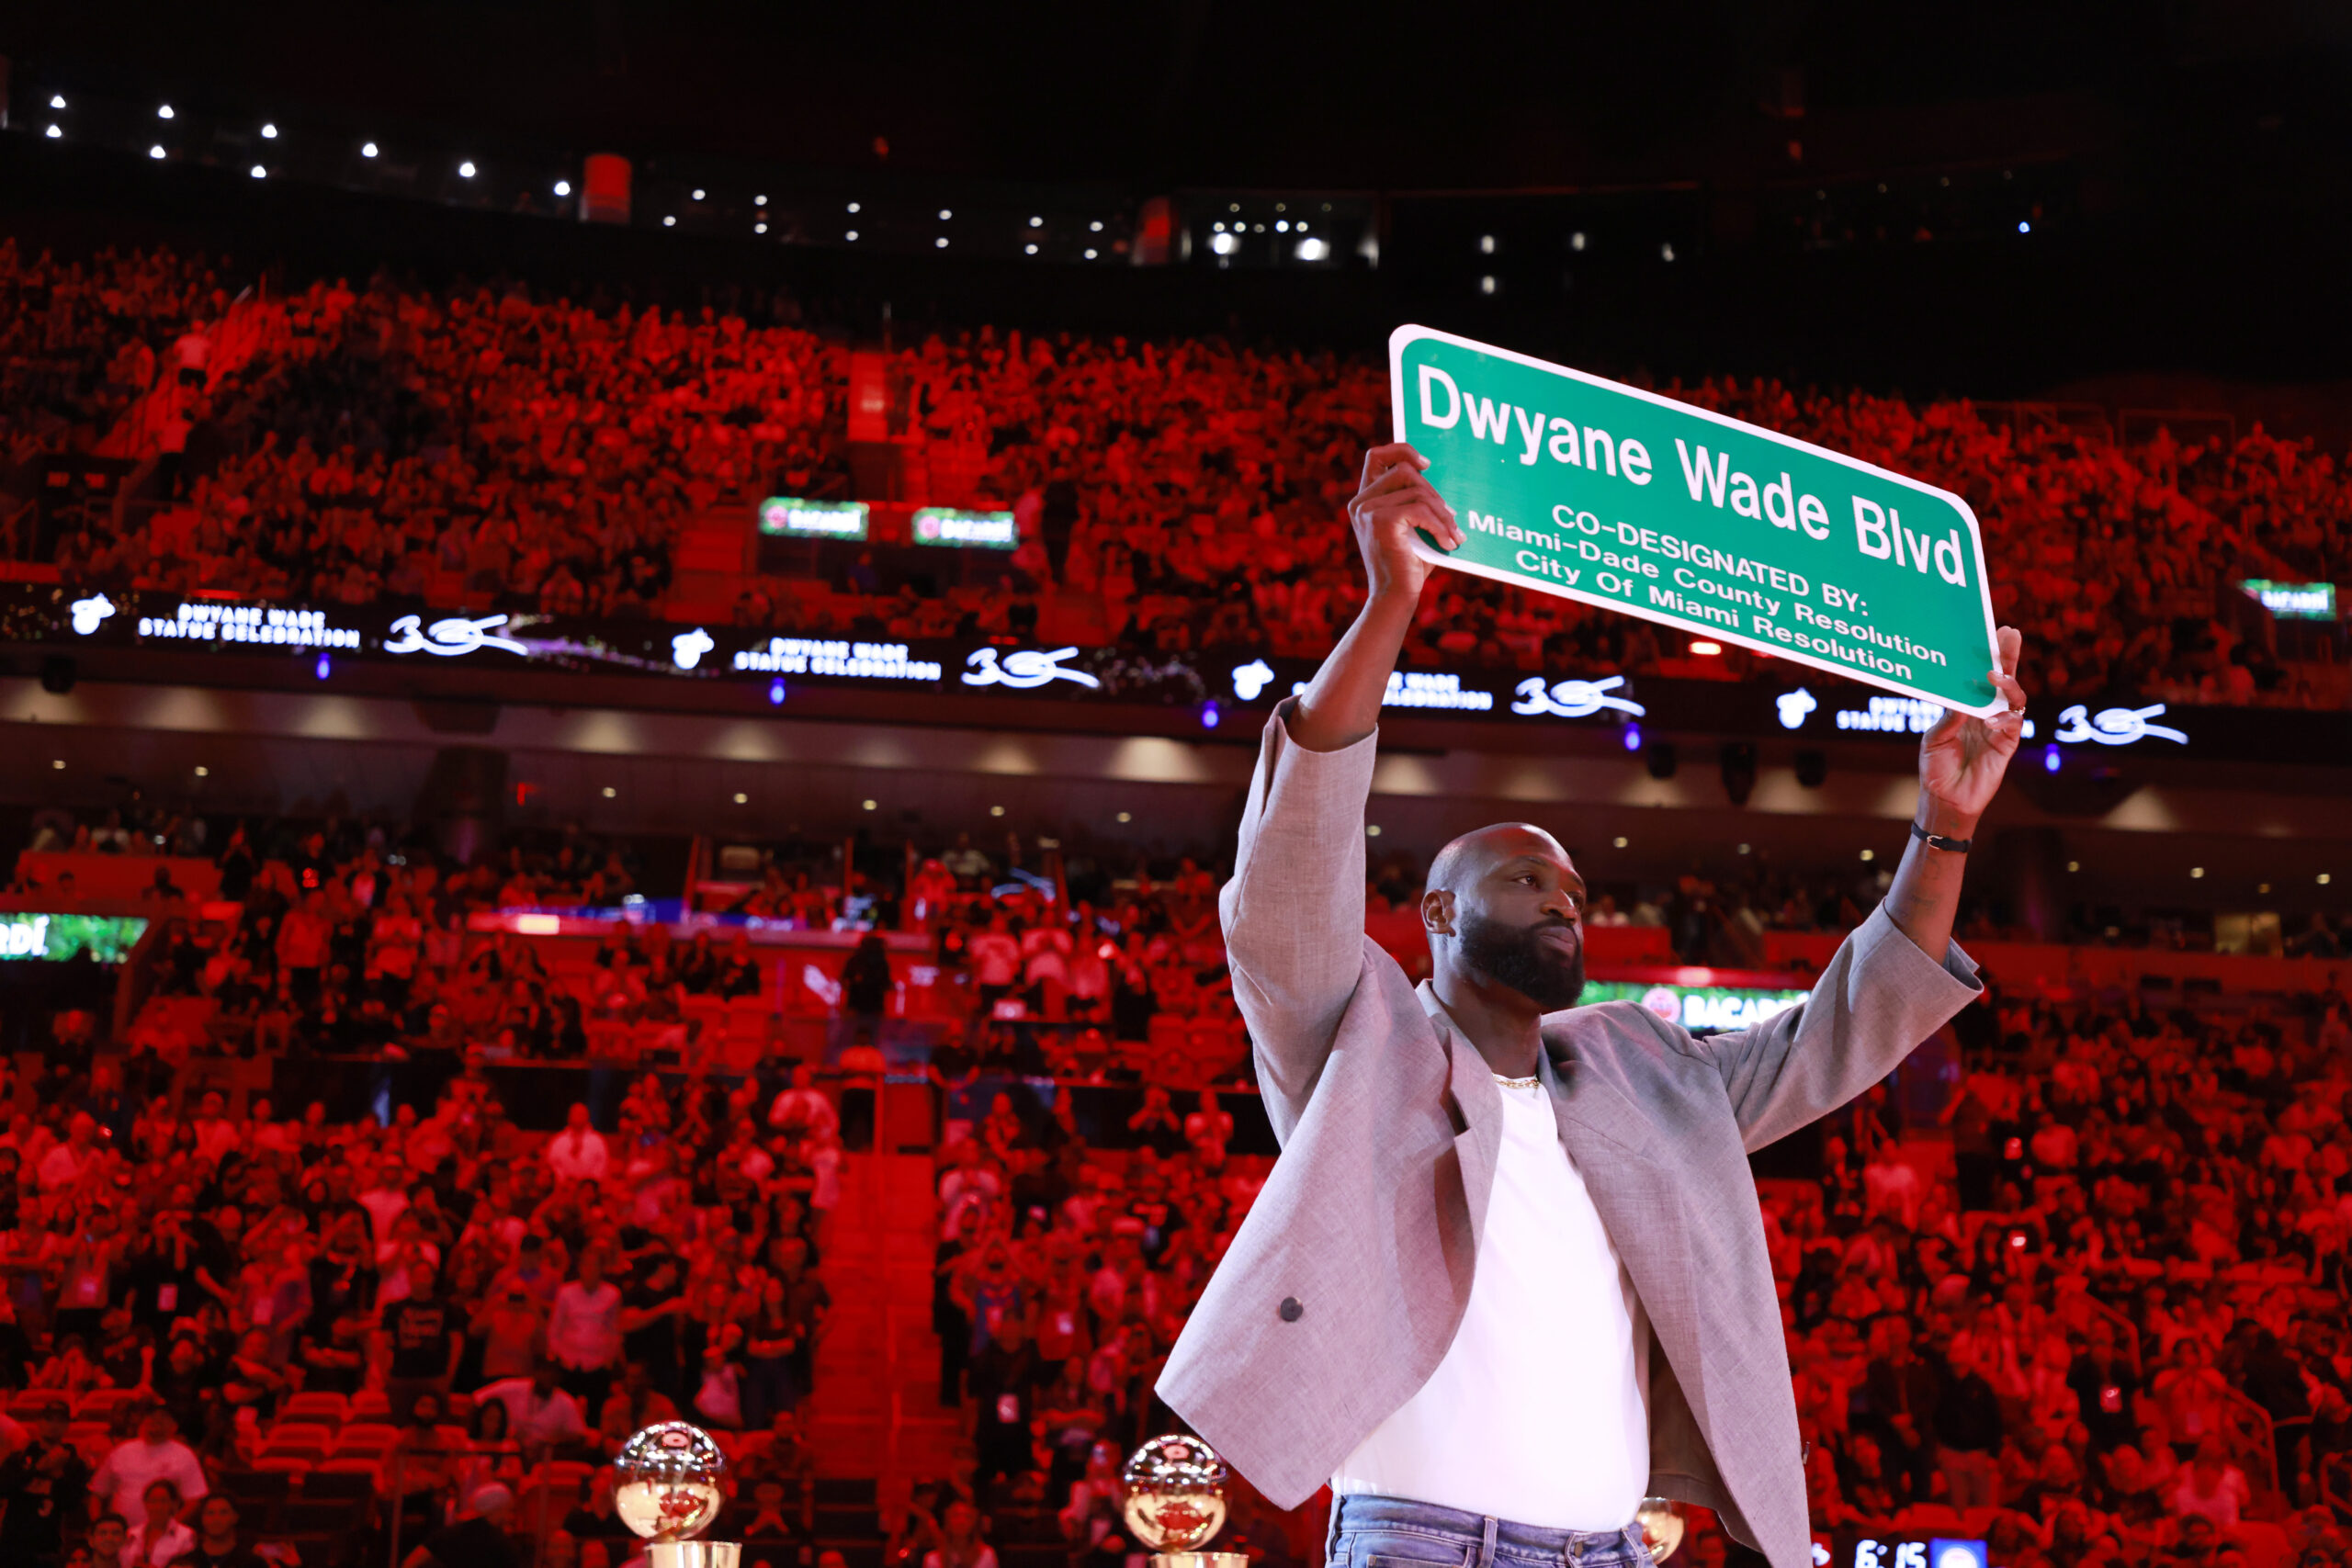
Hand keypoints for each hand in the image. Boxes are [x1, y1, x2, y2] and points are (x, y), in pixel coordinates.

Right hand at [1347, 443, 1461, 600]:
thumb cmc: (1408, 564)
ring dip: (1442, 513)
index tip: (1427, 464)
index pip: (1376, 456)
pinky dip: (1440, 526)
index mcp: (1364, 500)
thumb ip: (1417, 502)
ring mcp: (1367, 511)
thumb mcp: (1413, 527)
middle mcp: (1361, 502)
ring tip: (1454, 533)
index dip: (1402, 450)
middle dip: (1434, 492)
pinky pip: (1420, 510)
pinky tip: (1450, 543)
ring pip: (1416, 490)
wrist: (1395, 598)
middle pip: (1404, 470)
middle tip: (1451, 517)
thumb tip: (1443, 480)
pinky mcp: (1380, 522)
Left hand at [1918, 626, 2026, 829]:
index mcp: (1966, 707)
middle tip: (2010, 633)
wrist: (1944, 799)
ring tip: (1994, 677)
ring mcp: (1999, 727)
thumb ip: (1950, 716)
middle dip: (2008, 656)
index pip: (1979, 676)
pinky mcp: (2007, 744)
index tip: (1992, 632)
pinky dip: (2005, 718)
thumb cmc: (1935, 768)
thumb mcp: (1935, 738)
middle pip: (2003, 679)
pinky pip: (2014, 724)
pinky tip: (1992, 720)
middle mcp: (1986, 712)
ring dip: (2007, 684)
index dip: (1988, 656)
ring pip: (2014, 697)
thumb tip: (1962, 694)